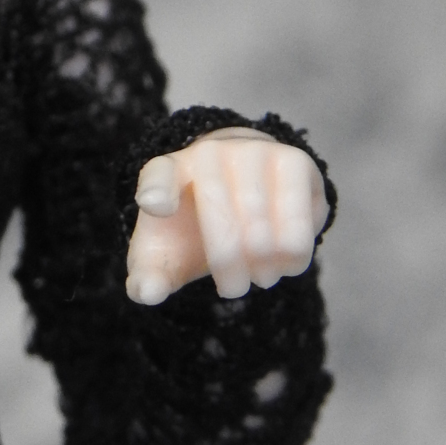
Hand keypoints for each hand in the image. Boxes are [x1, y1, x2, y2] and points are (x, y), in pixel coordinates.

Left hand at [126, 128, 328, 304]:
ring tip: (260, 276)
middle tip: (232, 288)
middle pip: (220, 221)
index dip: (156, 192)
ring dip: (264, 267)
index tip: (156, 207)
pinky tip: (286, 262)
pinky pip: (298, 223)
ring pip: (262, 227)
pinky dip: (293, 255)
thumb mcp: (169, 252)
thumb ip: (151, 274)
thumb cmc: (198, 227)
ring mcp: (252, 151)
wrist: (245, 194)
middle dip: (229, 267)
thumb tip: (147, 293)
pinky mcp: (294, 160)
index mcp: (166, 171)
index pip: (158, 177)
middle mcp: (208, 152)